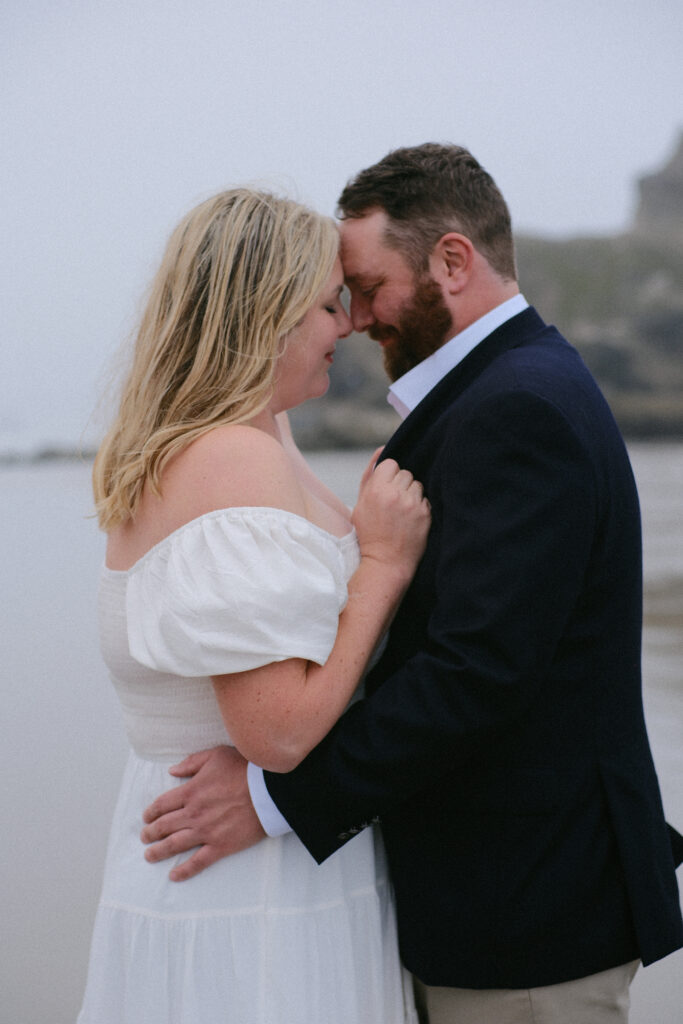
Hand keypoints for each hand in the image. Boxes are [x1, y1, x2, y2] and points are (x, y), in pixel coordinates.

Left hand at [140, 745, 265, 880]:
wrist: (269, 790)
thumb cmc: (245, 768)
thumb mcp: (216, 756)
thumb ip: (192, 762)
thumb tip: (172, 771)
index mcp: (191, 791)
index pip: (162, 804)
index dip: (151, 812)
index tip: (146, 817)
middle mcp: (194, 813)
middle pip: (164, 826)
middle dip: (150, 833)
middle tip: (145, 837)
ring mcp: (206, 831)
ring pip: (175, 845)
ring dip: (159, 852)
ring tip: (149, 856)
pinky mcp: (221, 846)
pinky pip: (198, 862)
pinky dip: (184, 870)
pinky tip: (173, 875)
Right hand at [353, 454, 430, 576]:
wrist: (386, 561)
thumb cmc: (370, 533)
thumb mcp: (360, 504)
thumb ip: (370, 475)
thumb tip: (381, 449)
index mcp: (376, 489)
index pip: (391, 464)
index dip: (388, 476)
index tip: (385, 489)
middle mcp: (395, 494)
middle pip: (405, 473)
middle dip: (400, 485)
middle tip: (393, 503)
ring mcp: (412, 504)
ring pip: (417, 484)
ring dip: (411, 494)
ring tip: (402, 511)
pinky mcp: (425, 513)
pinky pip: (425, 498)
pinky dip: (419, 506)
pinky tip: (410, 519)